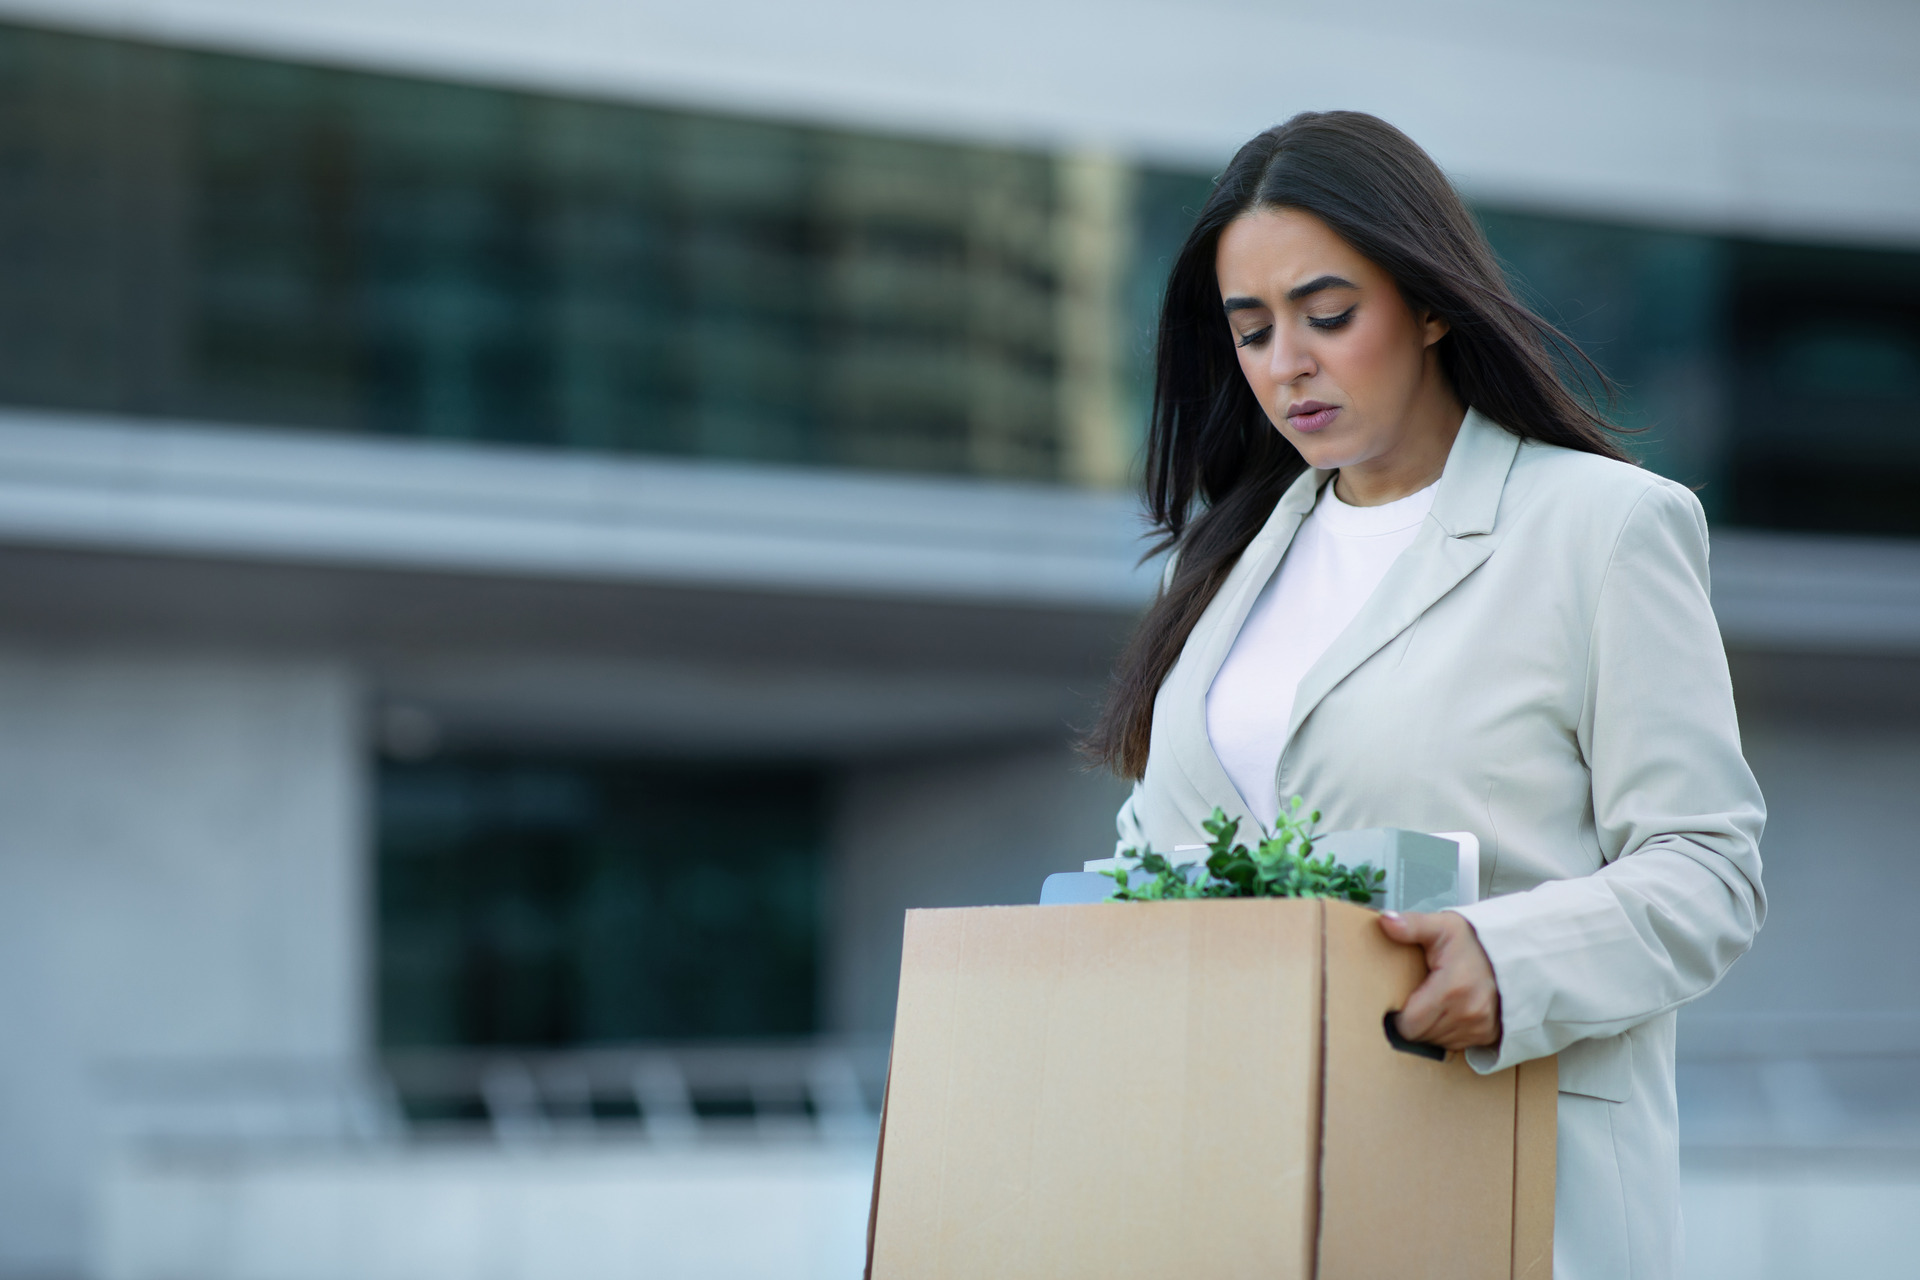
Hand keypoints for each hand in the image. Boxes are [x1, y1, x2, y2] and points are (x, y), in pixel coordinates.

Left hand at [1377, 910, 1501, 1050]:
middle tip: (1416, 997)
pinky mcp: (1488, 1034)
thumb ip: (1411, 926)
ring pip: (1437, 1042)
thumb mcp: (1440, 926)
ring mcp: (1480, 1026)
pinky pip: (1455, 1045)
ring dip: (1430, 1027)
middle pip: (1421, 1036)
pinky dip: (1447, 1032)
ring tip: (1432, 1003)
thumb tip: (1385, 921)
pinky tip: (1447, 1011)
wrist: (1509, 952)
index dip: (1398, 1015)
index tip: (1399, 999)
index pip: (1409, 1025)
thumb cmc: (1470, 941)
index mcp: (1452, 988)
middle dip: (1413, 1021)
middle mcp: (1469, 1012)